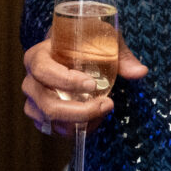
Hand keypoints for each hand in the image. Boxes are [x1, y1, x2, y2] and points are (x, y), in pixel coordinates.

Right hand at [20, 34, 147, 133]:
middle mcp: (30, 81)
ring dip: (80, 121)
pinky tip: (94, 119)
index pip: (43, 70)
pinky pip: (55, 130)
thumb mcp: (103, 40)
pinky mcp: (41, 117)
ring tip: (103, 110)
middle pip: (46, 104)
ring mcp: (33, 101)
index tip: (92, 84)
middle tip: (106, 104)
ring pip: (50, 121)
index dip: (65, 80)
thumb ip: (121, 56)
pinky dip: (76, 129)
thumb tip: (140, 72)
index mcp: (37, 56)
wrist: (70, 52)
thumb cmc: (84, 43)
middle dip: (79, 111)